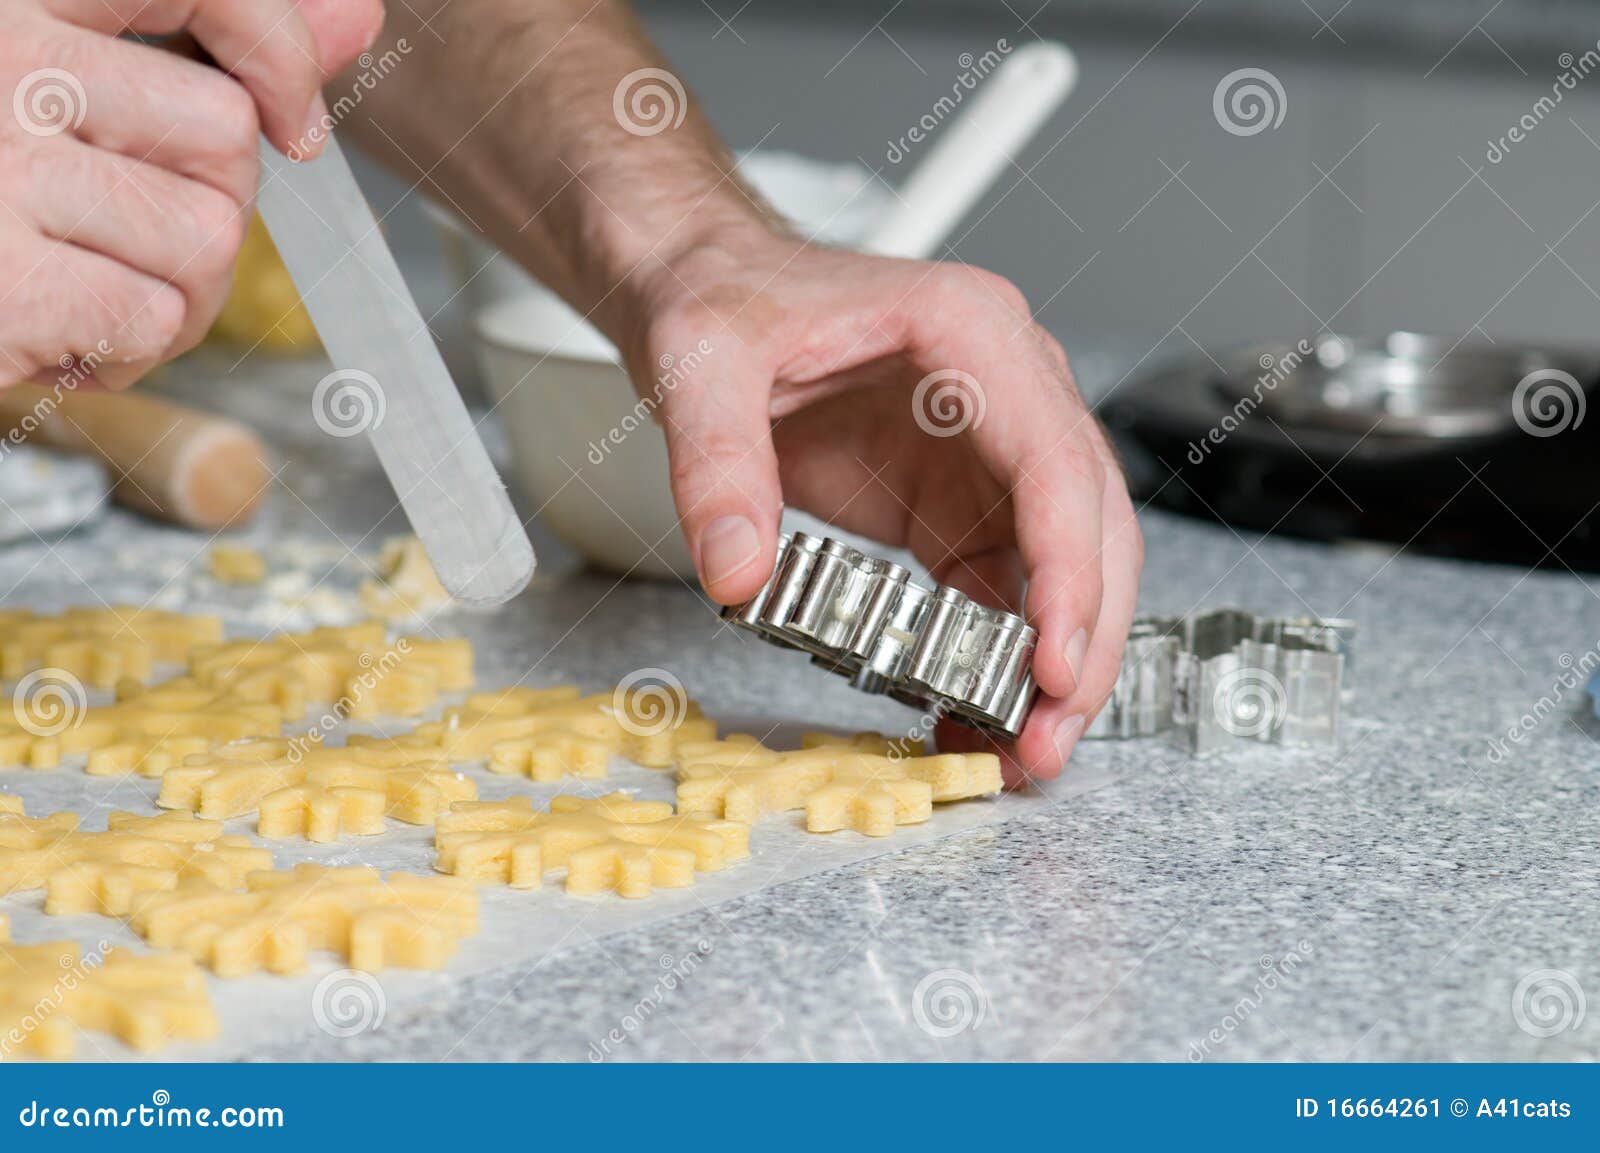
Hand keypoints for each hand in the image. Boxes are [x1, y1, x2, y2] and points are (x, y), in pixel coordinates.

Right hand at [0, 0, 383, 390]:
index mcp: (12, 1)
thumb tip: (361, 19)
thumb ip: (205, 42)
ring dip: (170, 297)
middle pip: (223, 140)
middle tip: (118, 245)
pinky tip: (51, 338)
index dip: (276, 49)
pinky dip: (121, 352)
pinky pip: (151, 318)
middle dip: (203, 217)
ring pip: (205, 240)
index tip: (293, 125)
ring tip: (80, 291)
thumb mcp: (64, 94)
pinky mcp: (2, 278)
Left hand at [625, 230, 1142, 784]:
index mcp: (971, 336)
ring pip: (1057, 571)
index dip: (1067, 572)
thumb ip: (717, 466)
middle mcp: (1004, 393)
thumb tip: (738, 572)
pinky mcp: (953, 503)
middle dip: (1079, 642)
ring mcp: (987, 453)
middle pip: (1086, 528)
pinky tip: (973, 717)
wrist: (704, 290)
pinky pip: (997, 590)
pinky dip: (994, 658)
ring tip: (1017, 753)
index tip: (1054, 663)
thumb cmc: (725, 297)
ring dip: (1048, 665)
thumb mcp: (702, 366)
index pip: (1055, 464)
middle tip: (1045, 739)